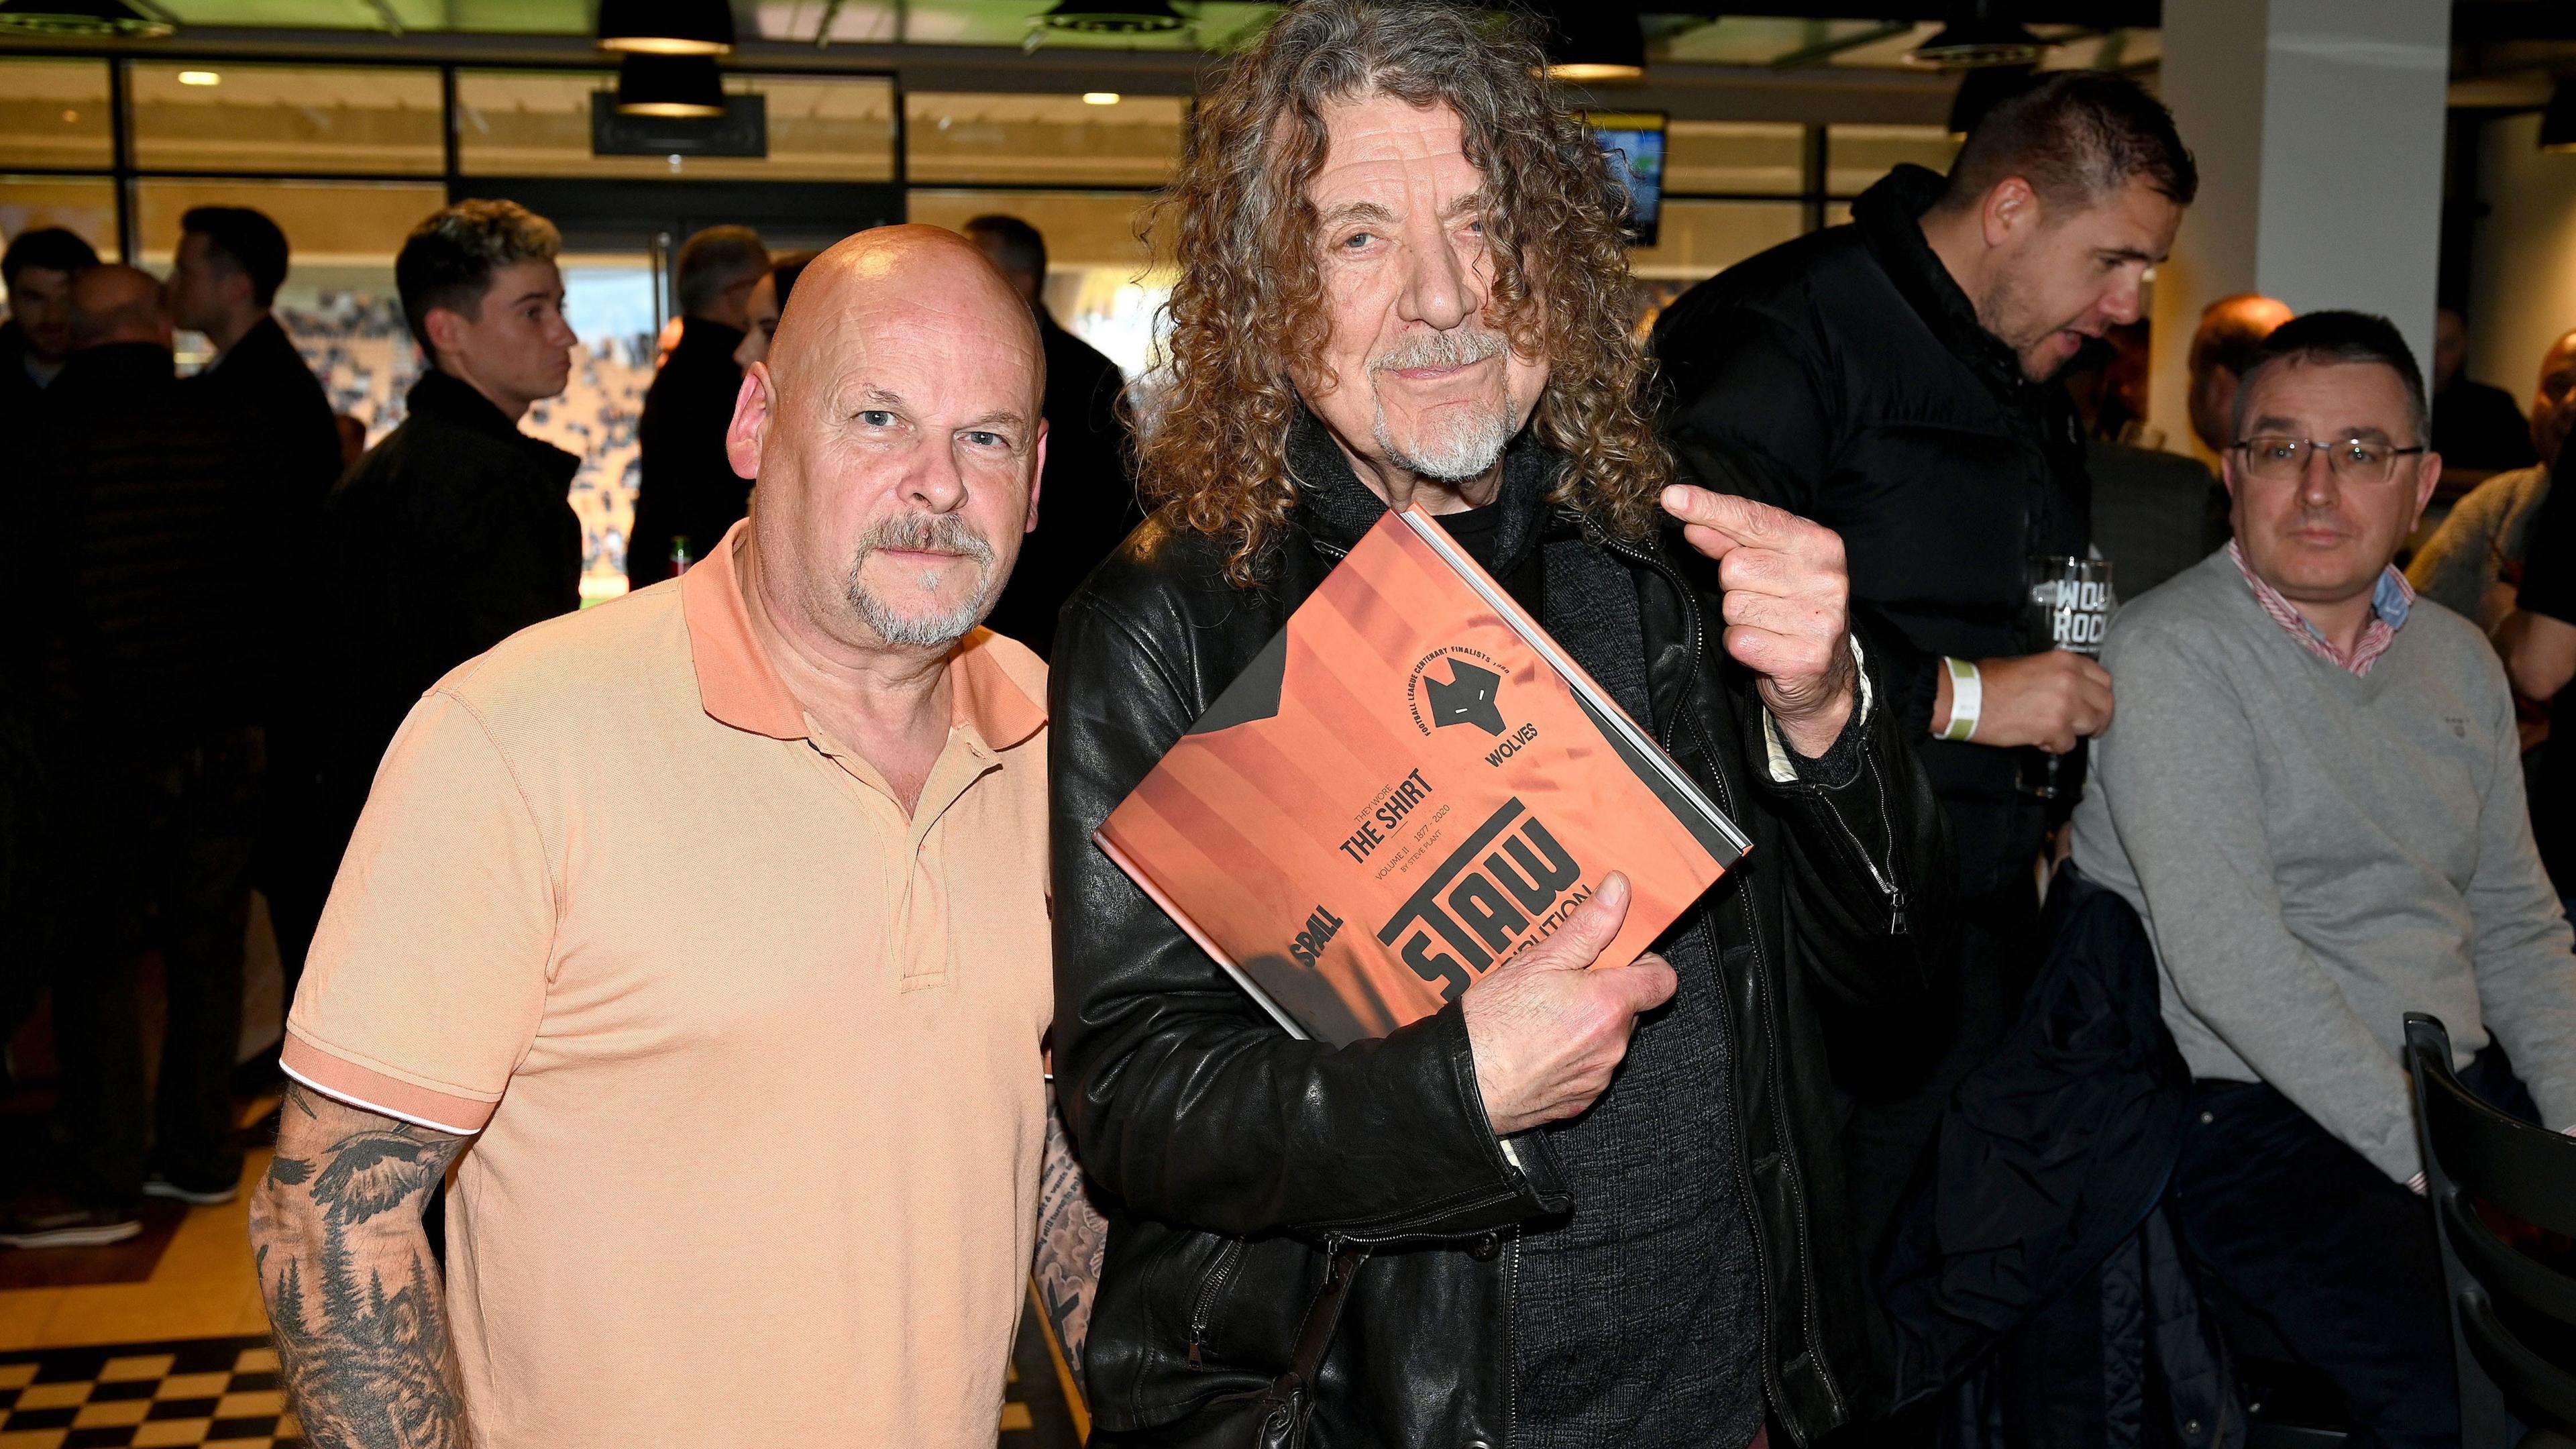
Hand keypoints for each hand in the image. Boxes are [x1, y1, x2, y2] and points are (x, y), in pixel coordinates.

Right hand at [1461, 873, 1677, 1136]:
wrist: (1462, 1082)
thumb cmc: (1494, 1021)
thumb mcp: (1538, 960)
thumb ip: (1588, 925)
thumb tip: (1618, 890)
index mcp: (1609, 1004)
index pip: (1662, 980)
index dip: (1646, 964)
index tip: (1620, 957)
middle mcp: (1613, 1045)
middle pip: (1630, 1009)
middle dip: (1606, 993)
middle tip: (1564, 981)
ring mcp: (1597, 1077)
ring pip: (1608, 1040)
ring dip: (1588, 1025)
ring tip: (1543, 1015)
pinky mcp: (1579, 1101)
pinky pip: (1588, 1070)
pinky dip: (1572, 1056)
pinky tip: (1538, 1046)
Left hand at [1660, 484, 1857, 757]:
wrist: (1827, 678)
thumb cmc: (1792, 611)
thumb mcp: (1769, 567)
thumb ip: (1731, 542)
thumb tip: (1693, 522)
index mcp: (1820, 545)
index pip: (1754, 519)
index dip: (1710, 508)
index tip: (1672, 498)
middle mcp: (1825, 578)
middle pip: (1735, 566)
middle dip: (1733, 585)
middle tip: (1761, 600)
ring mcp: (1819, 619)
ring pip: (1733, 606)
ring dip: (1738, 618)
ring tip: (1766, 625)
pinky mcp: (1805, 658)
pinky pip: (1738, 640)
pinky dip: (1741, 646)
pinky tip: (1765, 647)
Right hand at [1964, 650, 2113, 752]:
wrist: (1968, 698)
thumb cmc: (1990, 680)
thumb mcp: (2030, 664)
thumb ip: (2057, 674)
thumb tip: (2072, 689)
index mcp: (2065, 661)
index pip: (2104, 679)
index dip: (2100, 695)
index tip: (2094, 704)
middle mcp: (2071, 680)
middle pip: (2106, 704)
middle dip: (2098, 718)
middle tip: (2086, 726)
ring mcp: (2065, 705)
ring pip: (2091, 725)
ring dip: (2075, 732)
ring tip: (2055, 732)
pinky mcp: (2054, 728)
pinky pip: (2068, 744)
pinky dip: (2055, 746)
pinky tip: (2037, 739)